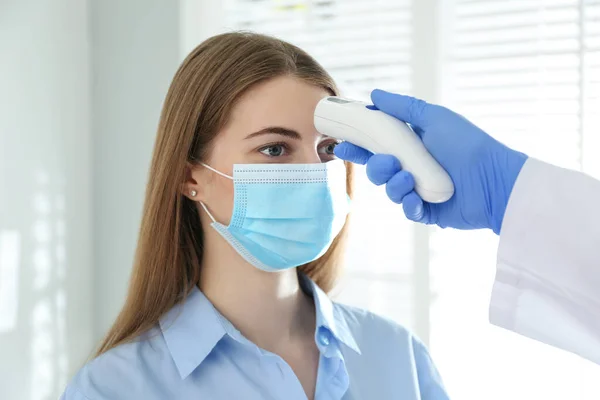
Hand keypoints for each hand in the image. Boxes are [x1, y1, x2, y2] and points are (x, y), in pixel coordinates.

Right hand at [334, 89, 527, 233]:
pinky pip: (408, 211)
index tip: (342, 144)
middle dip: (377, 168)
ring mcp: (420, 190)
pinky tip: (419, 200)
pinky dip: (410, 205)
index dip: (358, 146)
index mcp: (412, 146)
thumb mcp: (435, 118)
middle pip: (378, 170)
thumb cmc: (468, 145)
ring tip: (410, 181)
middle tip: (388, 163)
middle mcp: (413, 168)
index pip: (377, 146)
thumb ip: (403, 108)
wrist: (495, 180)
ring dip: (395, 186)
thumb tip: (373, 95)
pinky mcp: (428, 211)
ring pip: (391, 191)